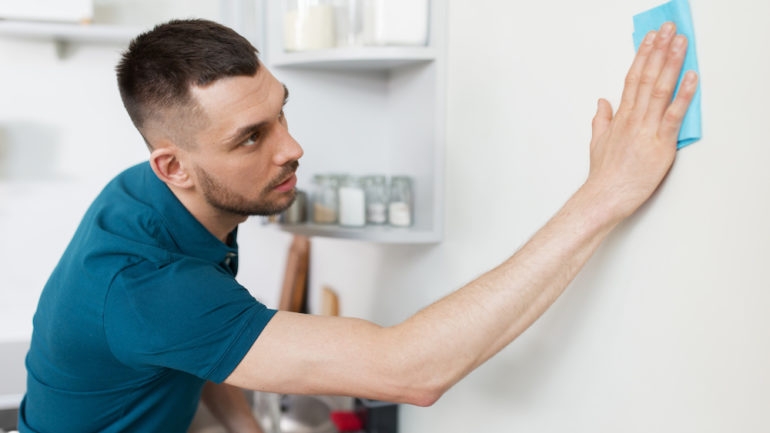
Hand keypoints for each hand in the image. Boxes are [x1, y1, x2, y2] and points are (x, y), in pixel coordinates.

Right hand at [585, 22, 697, 221]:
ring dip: (671, 64)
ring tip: (680, 43)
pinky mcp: (660, 145)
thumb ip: (601, 120)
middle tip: (668, 30)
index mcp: (621, 118)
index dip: (643, 56)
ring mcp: (646, 131)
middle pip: (647, 77)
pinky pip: (673, 116)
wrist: (604, 197)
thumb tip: (601, 103)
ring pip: (659, 90)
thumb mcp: (597, 144)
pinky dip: (683, 96)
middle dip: (658, 50)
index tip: (650, 39)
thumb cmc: (604, 176)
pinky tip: (690, 78)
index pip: (632, 79)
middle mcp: (633, 120)